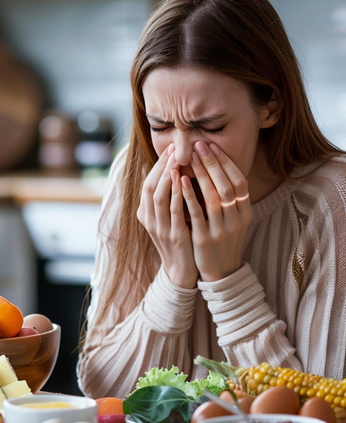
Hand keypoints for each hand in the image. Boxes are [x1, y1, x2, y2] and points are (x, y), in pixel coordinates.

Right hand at [137, 143, 198, 288]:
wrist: (183, 272)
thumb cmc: (180, 242)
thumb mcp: (170, 219)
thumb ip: (169, 200)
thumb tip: (174, 174)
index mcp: (146, 215)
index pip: (147, 184)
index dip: (157, 166)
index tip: (170, 149)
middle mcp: (148, 220)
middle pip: (149, 186)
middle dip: (161, 166)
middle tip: (173, 148)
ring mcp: (159, 228)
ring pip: (157, 196)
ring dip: (166, 175)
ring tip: (176, 158)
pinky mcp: (173, 236)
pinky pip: (172, 211)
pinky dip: (175, 193)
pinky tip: (182, 180)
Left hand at [181, 142, 251, 281]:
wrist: (220, 273)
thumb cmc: (222, 240)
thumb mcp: (232, 219)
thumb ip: (228, 199)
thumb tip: (215, 169)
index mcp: (245, 212)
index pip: (240, 181)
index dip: (226, 162)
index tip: (213, 146)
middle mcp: (237, 219)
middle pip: (227, 185)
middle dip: (213, 163)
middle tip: (199, 145)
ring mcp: (222, 230)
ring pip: (214, 197)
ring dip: (201, 174)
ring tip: (189, 157)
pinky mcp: (206, 239)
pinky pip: (197, 213)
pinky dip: (189, 195)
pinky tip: (180, 181)